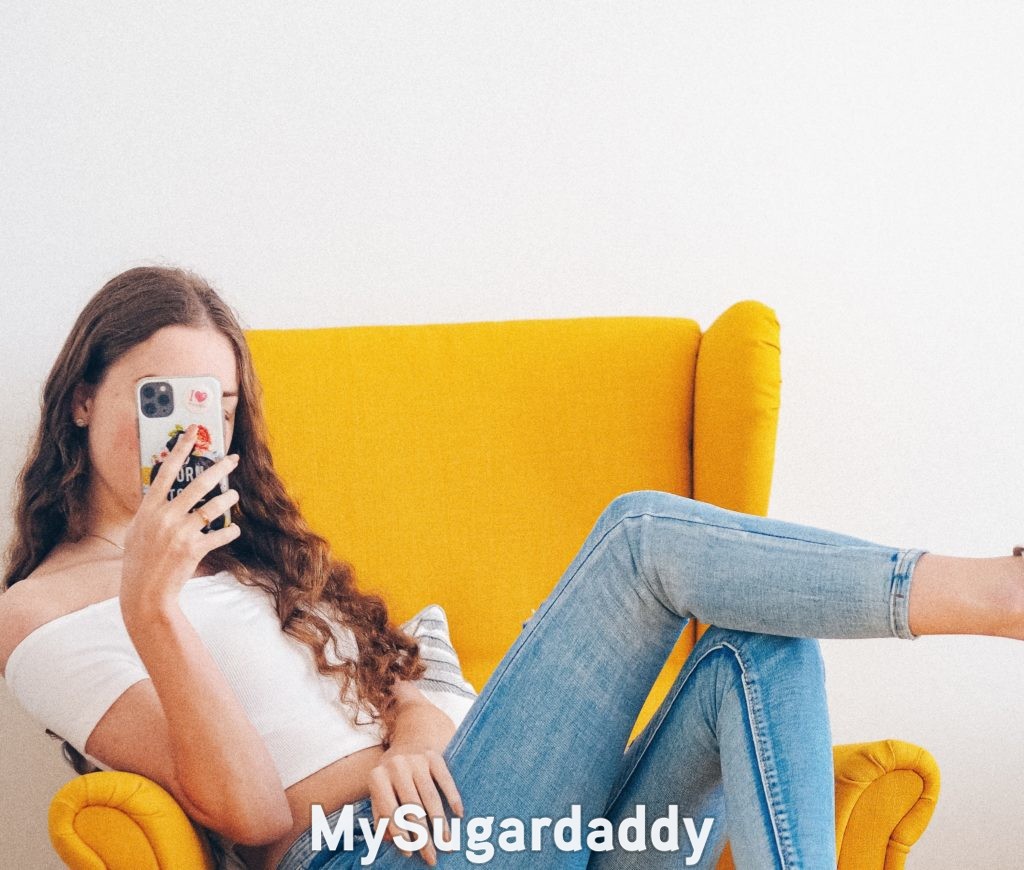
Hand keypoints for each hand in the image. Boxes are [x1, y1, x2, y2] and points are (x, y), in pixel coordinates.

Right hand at [121, 423, 240, 619]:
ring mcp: (180, 532)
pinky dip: (230, 531)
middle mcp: (165, 517)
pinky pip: (220, 534)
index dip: (181, 449)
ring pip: (213, 506)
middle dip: (219, 468)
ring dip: (228, 499)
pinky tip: (233, 530)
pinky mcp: (194, 548)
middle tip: (232, 459)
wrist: (145, 593)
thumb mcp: (138, 531)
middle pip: (197, 484)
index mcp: (149, 509)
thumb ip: (151, 511)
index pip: (166, 471)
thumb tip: (159, 493)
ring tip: (234, 496)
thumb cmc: (139, 561)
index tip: (193, 432)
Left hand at [369, 744, 463, 866]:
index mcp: (377, 777)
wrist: (410, 738)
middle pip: (411, 808)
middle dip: (422, 836)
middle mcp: (395, 766)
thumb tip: (390, 839)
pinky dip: (453, 797)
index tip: (410, 854)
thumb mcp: (381, 791)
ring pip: (430, 797)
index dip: (399, 835)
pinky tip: (458, 814)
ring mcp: (416, 760)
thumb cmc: (393, 775)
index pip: (389, 813)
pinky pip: (445, 780)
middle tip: (431, 856)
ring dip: (440, 823)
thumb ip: (381, 815)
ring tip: (447, 842)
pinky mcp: (434, 756)